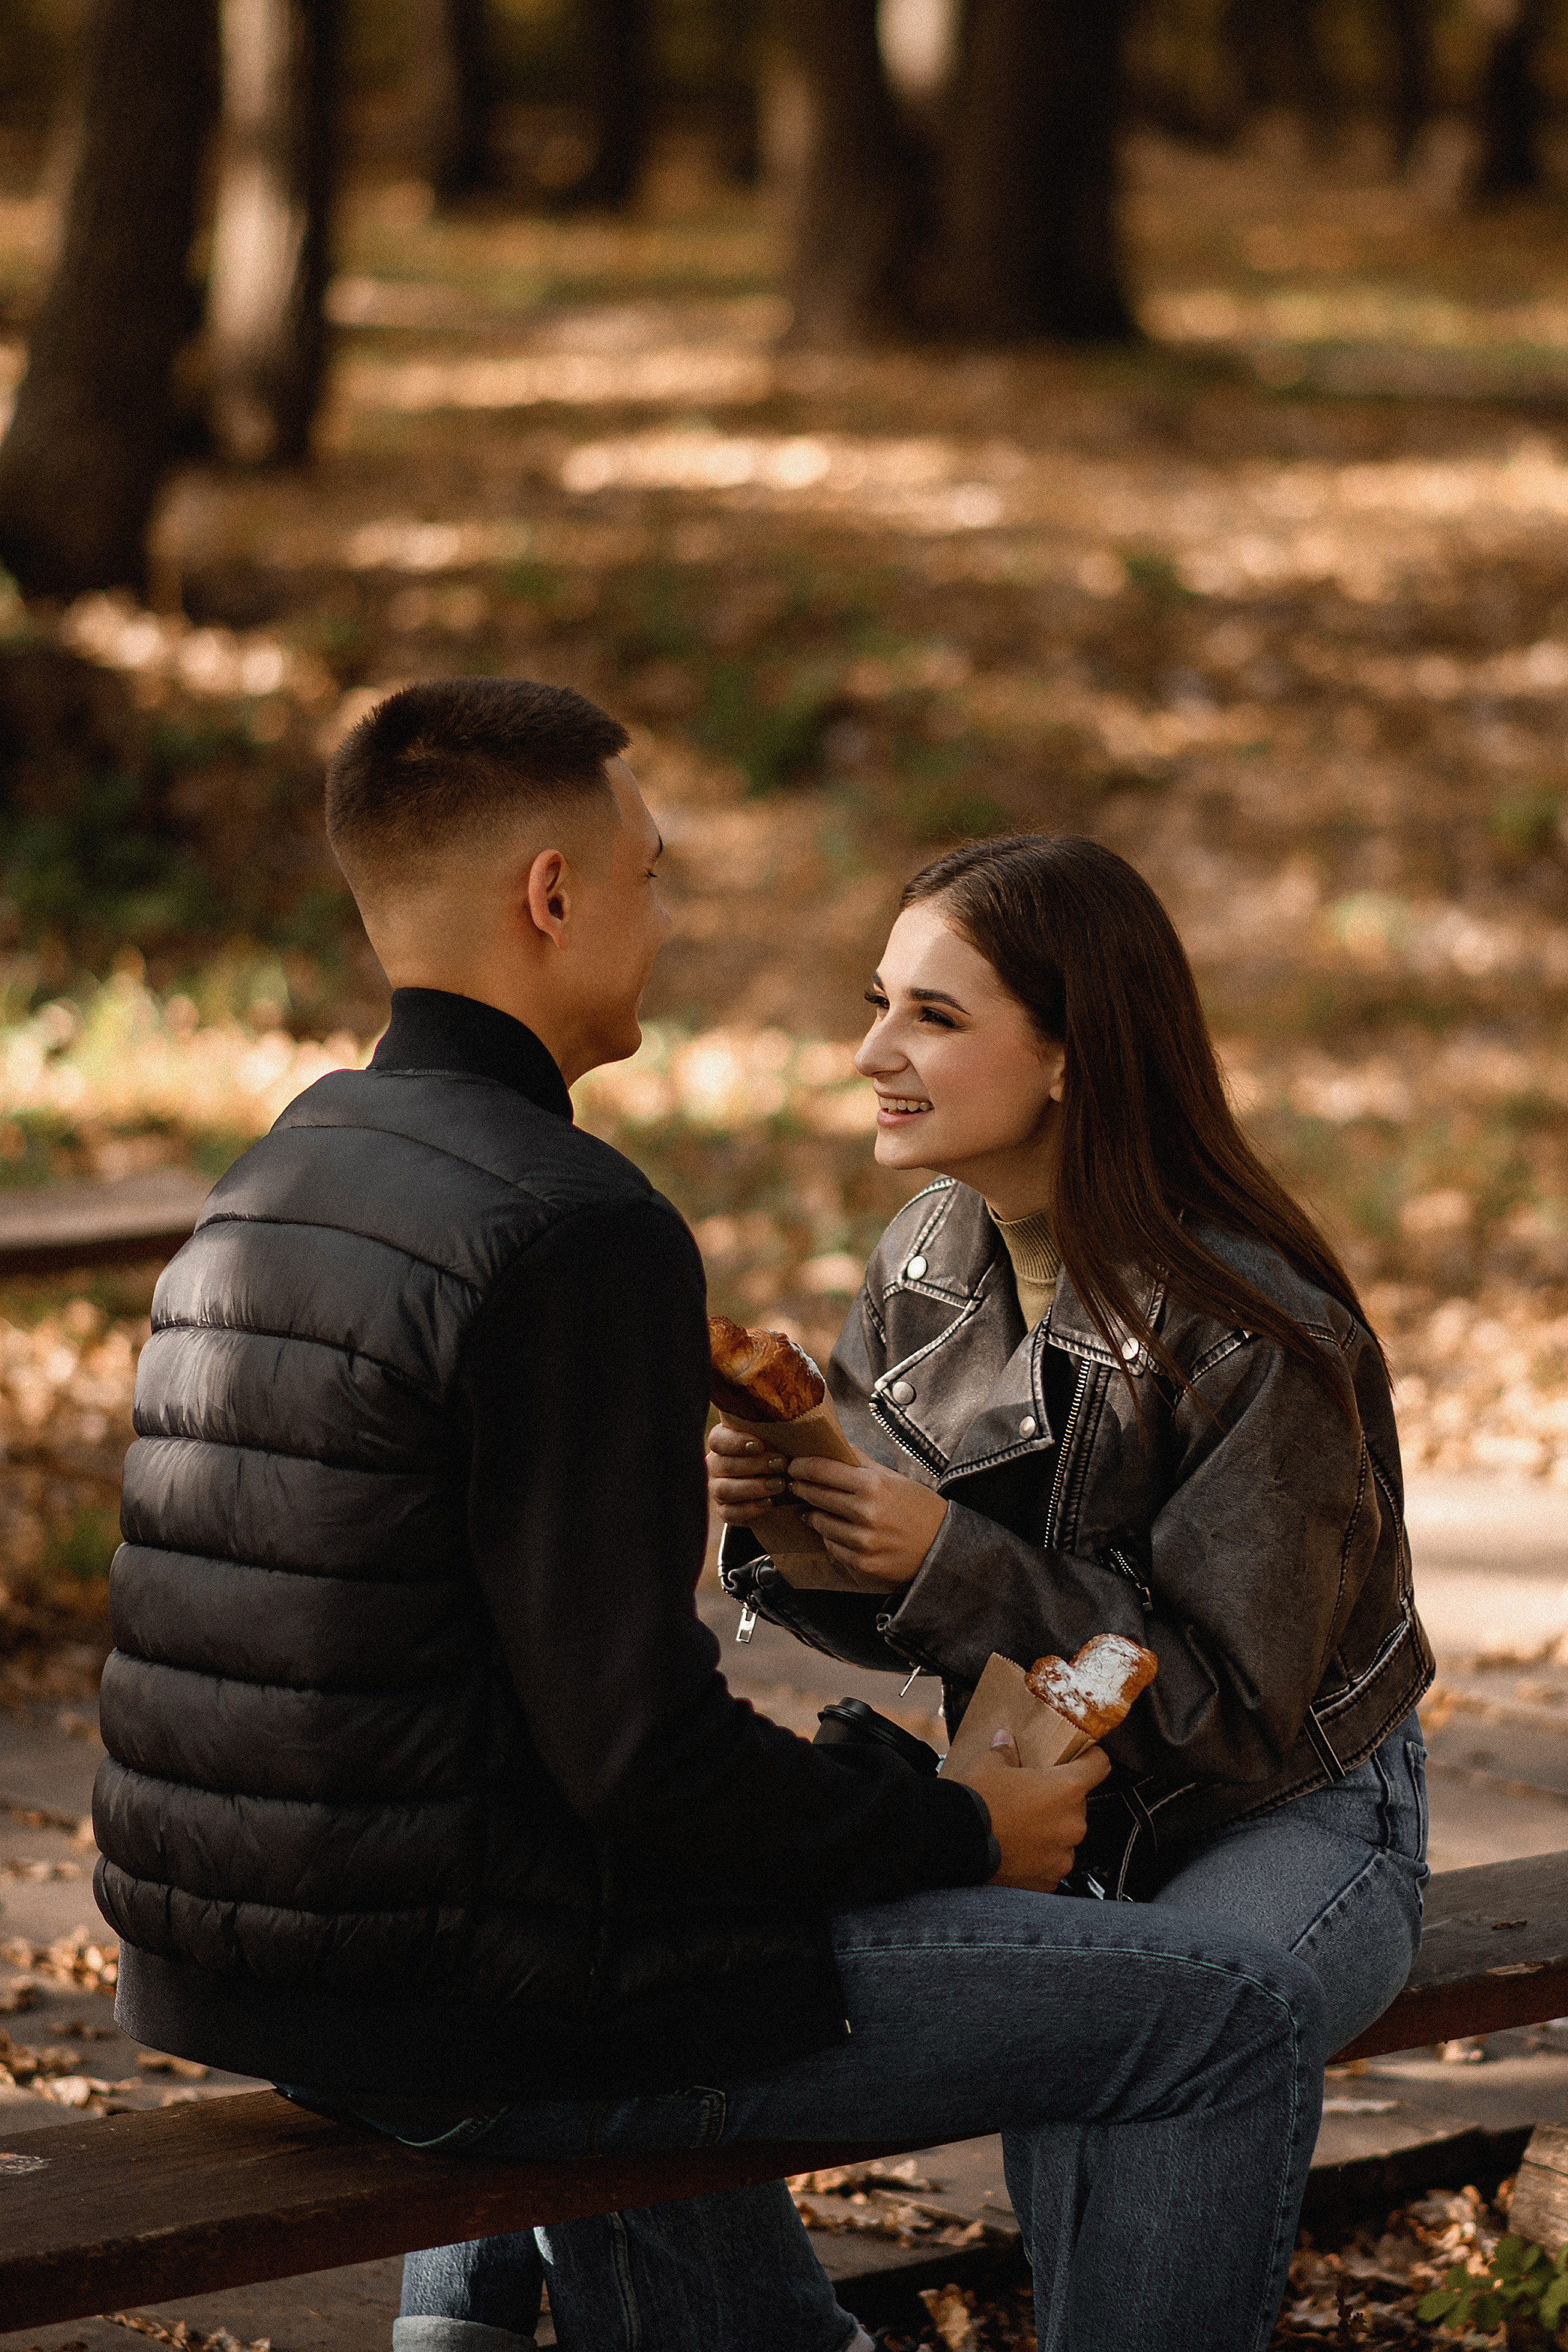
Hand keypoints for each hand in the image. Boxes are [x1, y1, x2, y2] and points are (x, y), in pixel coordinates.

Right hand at [707, 1420, 791, 1526]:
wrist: (781, 1486)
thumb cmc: (780, 1452)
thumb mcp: (780, 1435)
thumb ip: (784, 1420)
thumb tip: (801, 1396)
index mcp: (725, 1441)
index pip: (718, 1439)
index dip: (735, 1442)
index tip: (759, 1444)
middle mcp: (716, 1464)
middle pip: (723, 1464)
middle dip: (753, 1465)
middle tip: (781, 1464)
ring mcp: (717, 1487)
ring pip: (724, 1489)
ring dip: (752, 1488)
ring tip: (778, 1485)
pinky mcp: (723, 1510)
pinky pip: (728, 1512)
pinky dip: (748, 1510)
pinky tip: (767, 1504)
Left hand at [784, 1451, 948, 1586]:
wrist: (944, 1548)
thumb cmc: (919, 1509)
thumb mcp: (894, 1478)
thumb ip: (862, 1462)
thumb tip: (836, 1444)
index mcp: (874, 1485)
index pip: (822, 1470)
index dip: (801, 1466)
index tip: (793, 1464)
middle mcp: (866, 1513)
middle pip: (816, 1495)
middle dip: (801, 1487)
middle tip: (795, 1484)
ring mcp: (863, 1541)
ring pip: (819, 1523)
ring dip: (814, 1514)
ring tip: (814, 1509)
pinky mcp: (862, 1563)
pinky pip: (831, 1546)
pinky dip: (829, 1537)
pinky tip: (834, 1530)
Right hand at [955, 1745, 1110, 1891]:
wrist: (956, 1844)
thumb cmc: (977, 1801)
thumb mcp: (989, 1764)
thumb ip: (1005, 1751)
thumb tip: (1005, 1742)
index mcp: (1066, 1788)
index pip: (1099, 1766)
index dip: (1092, 1758)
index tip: (1085, 1758)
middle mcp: (1072, 1823)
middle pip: (1077, 1804)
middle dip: (1059, 1800)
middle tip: (1033, 1797)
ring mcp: (1063, 1855)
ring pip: (1065, 1835)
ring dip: (1050, 1830)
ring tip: (1021, 1828)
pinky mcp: (1049, 1879)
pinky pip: (1052, 1862)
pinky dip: (1039, 1857)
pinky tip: (1016, 1849)